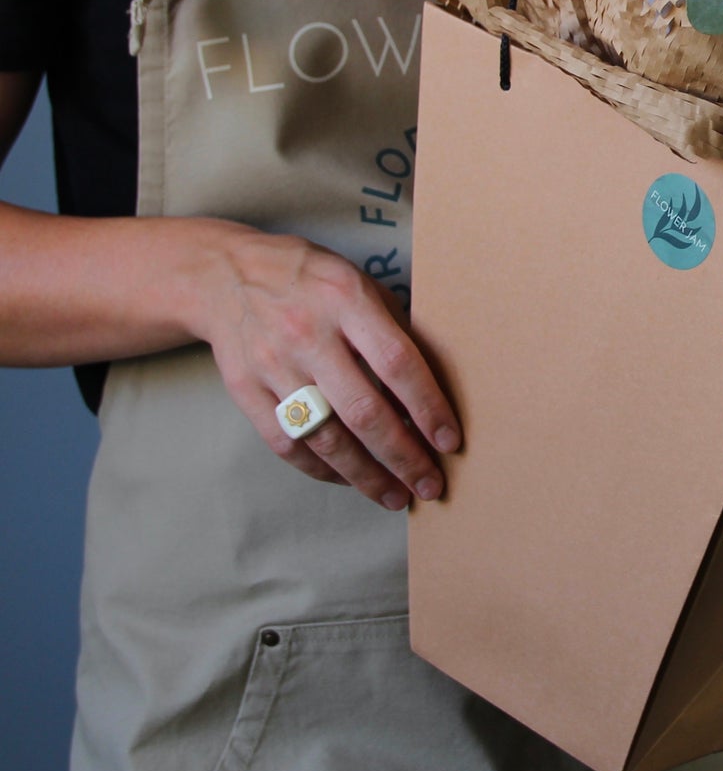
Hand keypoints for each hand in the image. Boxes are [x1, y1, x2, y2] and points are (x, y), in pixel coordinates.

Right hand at [195, 225, 460, 510]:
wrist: (225, 274)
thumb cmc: (310, 279)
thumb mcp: (360, 283)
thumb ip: (393, 327)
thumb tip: (434, 383)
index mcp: (347, 301)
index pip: (398, 363)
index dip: (428, 406)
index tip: (449, 441)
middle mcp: (309, 335)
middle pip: (364, 410)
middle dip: (403, 456)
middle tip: (429, 485)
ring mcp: (273, 365)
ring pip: (326, 436)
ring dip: (366, 475)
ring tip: (396, 496)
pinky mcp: (246, 390)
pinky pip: (288, 443)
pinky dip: (322, 469)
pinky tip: (349, 479)